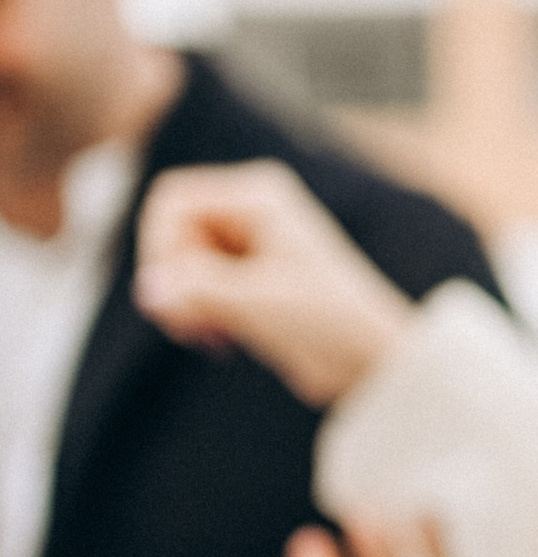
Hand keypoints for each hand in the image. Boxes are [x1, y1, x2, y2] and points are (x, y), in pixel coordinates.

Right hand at [135, 161, 413, 406]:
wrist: (371, 360)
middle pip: (171, 233)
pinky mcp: (248, 280)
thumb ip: (198, 288)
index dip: (160, 247)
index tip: (176, 294)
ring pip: (180, 263)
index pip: (172, 200)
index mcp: (257, 196)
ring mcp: (249, 244)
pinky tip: (222, 342)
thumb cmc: (329, 321)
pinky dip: (198, 314)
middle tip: (194, 326)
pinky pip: (196, 287)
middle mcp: (251, 211)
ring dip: (184, 302)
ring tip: (212, 336)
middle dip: (174, 280)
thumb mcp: (257, 301)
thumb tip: (146, 288)